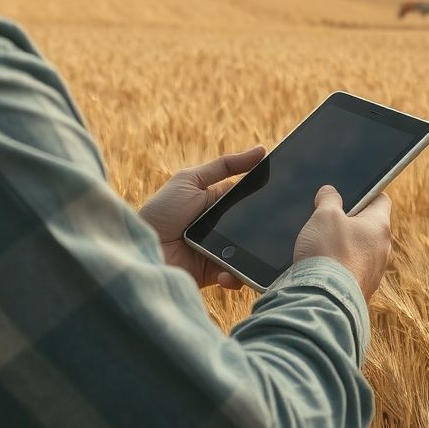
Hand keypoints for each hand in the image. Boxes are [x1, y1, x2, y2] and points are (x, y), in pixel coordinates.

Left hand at [140, 145, 264, 290]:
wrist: (142, 248)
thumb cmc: (161, 211)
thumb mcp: (190, 180)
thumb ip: (224, 165)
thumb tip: (262, 150)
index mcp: (218, 202)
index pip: (249, 197)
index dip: (265, 195)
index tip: (287, 192)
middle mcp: (222, 225)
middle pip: (253, 225)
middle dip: (264, 227)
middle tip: (276, 227)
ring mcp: (220, 250)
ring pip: (249, 252)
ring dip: (254, 254)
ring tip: (256, 254)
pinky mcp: (214, 273)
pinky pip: (235, 275)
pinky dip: (236, 277)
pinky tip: (228, 274)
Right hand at [294, 186, 392, 300]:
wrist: (325, 301)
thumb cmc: (328, 252)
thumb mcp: (324, 215)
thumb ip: (329, 199)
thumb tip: (330, 192)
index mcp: (380, 226)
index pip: (381, 200)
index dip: (366, 193)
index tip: (350, 195)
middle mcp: (383, 250)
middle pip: (370, 227)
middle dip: (350, 223)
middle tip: (328, 221)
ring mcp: (374, 273)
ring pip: (361, 252)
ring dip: (344, 247)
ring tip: (321, 247)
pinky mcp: (362, 291)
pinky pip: (353, 272)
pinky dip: (340, 268)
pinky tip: (323, 269)